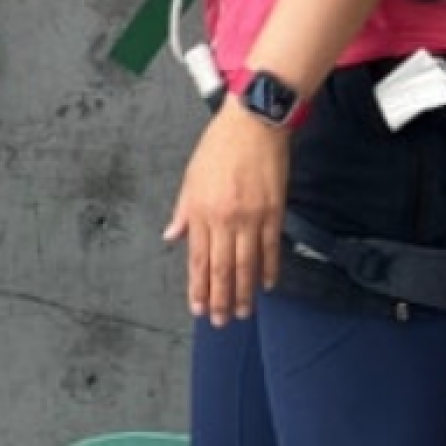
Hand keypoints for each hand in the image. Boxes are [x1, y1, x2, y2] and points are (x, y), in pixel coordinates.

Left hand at [163, 106, 291, 324]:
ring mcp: (251, 217)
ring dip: (244, 293)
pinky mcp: (274, 211)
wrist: (254, 123)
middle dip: (220, 299)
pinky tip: (267, 286)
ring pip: (246, 265)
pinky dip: (269, 270)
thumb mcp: (190, 177)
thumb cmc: (219, 146)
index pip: (197, 260)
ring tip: (243, 312)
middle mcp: (225, 219)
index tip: (198, 308)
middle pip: (221, 269)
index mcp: (200, 211)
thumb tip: (172, 237)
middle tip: (221, 321)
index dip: (197, 288)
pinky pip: (271, 248)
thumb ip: (182, 212)